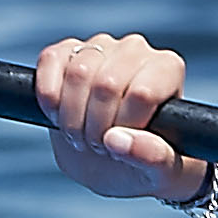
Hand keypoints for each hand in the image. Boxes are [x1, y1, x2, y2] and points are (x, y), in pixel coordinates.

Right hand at [34, 32, 202, 200]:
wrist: (117, 159)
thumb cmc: (148, 160)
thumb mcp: (162, 171)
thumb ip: (154, 157)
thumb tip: (118, 141)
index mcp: (168, 68)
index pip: (142, 93)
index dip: (125, 127)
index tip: (121, 147)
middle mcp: (136, 49)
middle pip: (107, 84)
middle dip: (96, 127)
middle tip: (99, 147)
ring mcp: (99, 46)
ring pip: (77, 73)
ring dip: (71, 117)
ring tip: (82, 136)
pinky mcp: (65, 51)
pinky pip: (50, 61)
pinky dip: (49, 97)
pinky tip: (58, 116)